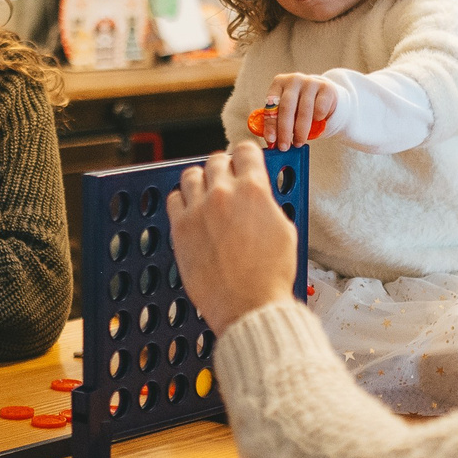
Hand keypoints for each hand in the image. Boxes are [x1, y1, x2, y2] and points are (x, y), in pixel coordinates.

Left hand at [167, 144, 299, 334]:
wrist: (248, 306)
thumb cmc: (269, 276)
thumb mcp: (284, 229)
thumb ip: (266, 203)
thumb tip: (257, 194)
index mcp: (253, 190)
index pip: (245, 151)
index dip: (246, 155)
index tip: (244, 160)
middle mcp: (222, 194)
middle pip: (216, 160)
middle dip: (224, 168)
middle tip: (226, 180)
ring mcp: (198, 210)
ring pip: (191, 175)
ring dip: (200, 180)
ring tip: (206, 193)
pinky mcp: (180, 228)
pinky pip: (173, 199)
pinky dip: (182, 200)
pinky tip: (190, 209)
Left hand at [264, 72, 339, 149]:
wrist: (323, 95)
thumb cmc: (299, 106)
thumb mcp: (286, 110)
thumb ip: (277, 122)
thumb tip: (271, 142)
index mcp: (279, 83)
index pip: (271, 104)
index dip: (270, 124)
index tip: (271, 140)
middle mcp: (294, 80)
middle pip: (287, 107)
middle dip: (285, 130)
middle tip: (284, 147)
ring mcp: (311, 82)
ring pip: (304, 110)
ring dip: (300, 130)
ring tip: (298, 142)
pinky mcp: (326, 88)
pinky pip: (320, 108)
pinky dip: (317, 119)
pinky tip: (316, 124)